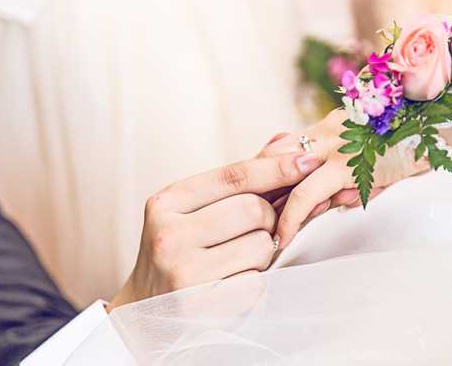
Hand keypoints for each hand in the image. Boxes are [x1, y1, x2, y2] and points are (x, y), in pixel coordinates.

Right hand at [108, 151, 322, 310]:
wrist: (144, 309)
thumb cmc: (179, 251)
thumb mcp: (192, 211)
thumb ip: (235, 181)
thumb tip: (284, 142)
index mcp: (166, 203)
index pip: (234, 176)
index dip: (276, 167)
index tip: (308, 160)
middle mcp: (170, 235)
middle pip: (255, 210)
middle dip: (270, 220)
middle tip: (258, 231)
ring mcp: (183, 274)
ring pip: (262, 246)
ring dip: (264, 253)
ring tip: (241, 260)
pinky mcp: (201, 308)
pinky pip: (258, 284)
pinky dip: (256, 283)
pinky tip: (234, 284)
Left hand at [260, 110, 429, 248]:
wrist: (443, 127)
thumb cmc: (414, 142)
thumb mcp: (375, 154)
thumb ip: (352, 173)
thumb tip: (338, 202)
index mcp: (329, 127)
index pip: (281, 147)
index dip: (262, 171)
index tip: (250, 195)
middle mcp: (323, 131)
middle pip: (271, 158)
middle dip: (254, 189)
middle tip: (240, 216)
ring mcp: (331, 146)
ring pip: (282, 177)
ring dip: (266, 209)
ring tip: (256, 235)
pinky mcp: (343, 165)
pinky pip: (305, 195)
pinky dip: (289, 219)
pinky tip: (281, 239)